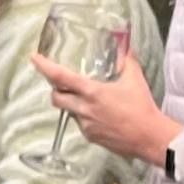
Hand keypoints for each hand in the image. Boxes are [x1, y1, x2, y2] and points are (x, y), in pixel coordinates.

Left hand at [34, 51, 174, 167]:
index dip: (44, 67)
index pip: (61, 77)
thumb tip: (124, 45)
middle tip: (61, 83)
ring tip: (87, 99)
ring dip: (72, 103)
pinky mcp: (90, 138)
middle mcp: (84, 109)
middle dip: (55, 90)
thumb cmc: (142, 107)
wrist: (149, 137)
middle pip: (56, 98)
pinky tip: (99, 114)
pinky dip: (84, 116)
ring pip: (68, 112)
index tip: (34, 59)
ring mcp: (85, 125)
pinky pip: (80, 124)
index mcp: (92, 92)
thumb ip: (127, 60)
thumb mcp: (135, 78)